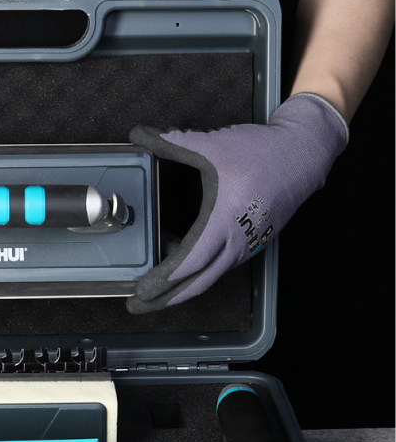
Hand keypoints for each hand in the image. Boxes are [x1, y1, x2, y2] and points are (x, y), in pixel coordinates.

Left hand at [127, 93, 347, 312]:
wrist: (304, 154)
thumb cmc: (261, 153)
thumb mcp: (211, 145)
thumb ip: (171, 142)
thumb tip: (140, 135)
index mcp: (223, 223)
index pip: (187, 265)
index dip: (162, 281)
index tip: (141, 292)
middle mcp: (236, 242)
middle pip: (197, 284)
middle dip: (165, 298)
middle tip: (138, 306)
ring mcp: (247, 246)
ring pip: (209, 275)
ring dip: (182, 281)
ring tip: (154, 279)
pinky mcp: (252, 243)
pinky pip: (220, 263)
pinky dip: (199, 267)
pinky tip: (181, 253)